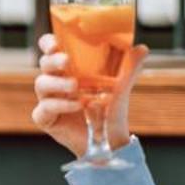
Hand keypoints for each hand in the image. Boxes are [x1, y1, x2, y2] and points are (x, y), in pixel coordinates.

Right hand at [30, 34, 148, 159]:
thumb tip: (142, 48)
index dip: (48, 43)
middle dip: (54, 60)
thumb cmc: (111, 110)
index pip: (50, 50)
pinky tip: (77, 105)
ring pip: (41, 84)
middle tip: (67, 61)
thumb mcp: (122, 86)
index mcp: (68, 68)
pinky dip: (60, 105)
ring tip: (75, 86)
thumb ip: (129, 67)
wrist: (110, 140)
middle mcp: (56, 81)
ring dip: (58, 83)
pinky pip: (44, 108)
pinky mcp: (46, 118)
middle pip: (44, 64)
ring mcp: (48, 99)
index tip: (56, 43)